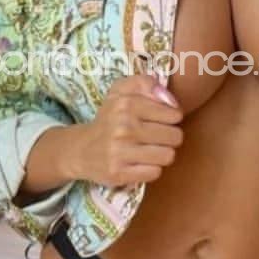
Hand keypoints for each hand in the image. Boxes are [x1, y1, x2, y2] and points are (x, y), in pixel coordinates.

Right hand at [76, 73, 183, 187]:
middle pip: (175, 137)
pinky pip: (155, 172)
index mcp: (126, 104)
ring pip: (167, 156)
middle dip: (170, 137)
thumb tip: (172, 102)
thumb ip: (147, 84)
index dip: (172, 118)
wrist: (82, 149)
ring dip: (162, 154)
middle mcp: (123, 127)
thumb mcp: (122, 91)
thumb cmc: (111, 119)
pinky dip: (151, 169)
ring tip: (151, 150)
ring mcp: (119, 152)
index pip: (173, 115)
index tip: (161, 120)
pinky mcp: (119, 173)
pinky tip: (141, 163)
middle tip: (156, 137)